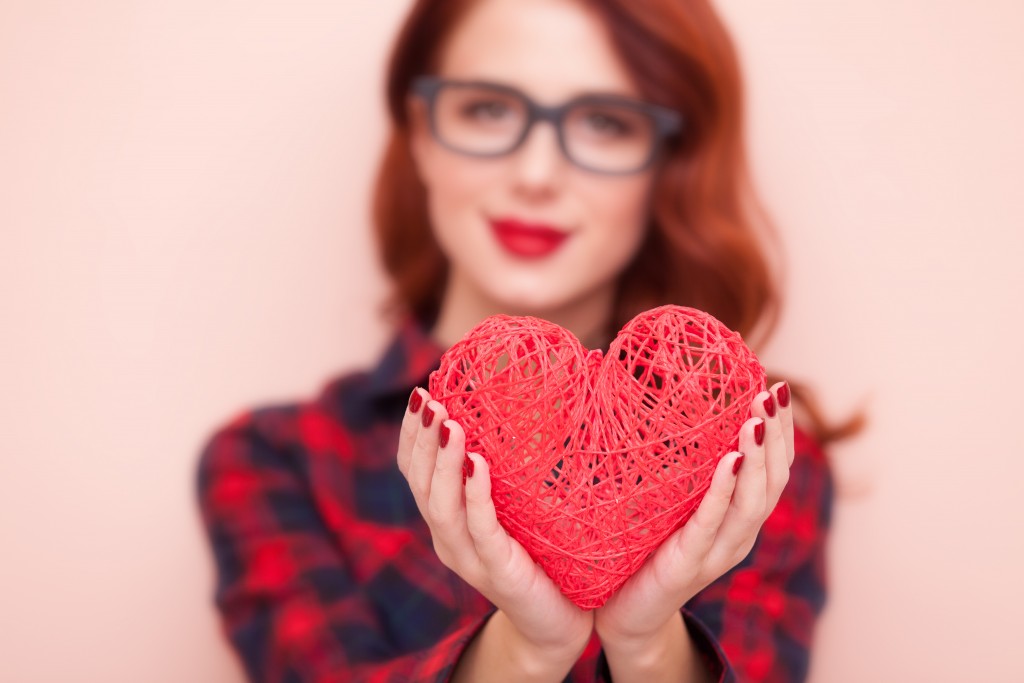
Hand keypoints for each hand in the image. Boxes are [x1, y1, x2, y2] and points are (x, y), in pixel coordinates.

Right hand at [397, 388, 593, 660]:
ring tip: (450, 424)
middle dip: (422, 439)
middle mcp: (448, 539)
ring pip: (442, 507)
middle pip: (420, 484)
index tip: (421, 394)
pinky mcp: (498, 572)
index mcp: (447, 521)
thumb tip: (517, 409)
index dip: (412, 435)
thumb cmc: (539, 557)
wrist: (558, 622)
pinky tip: (477, 465)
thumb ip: (503, 474)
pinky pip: (481, 530)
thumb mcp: (513, 509)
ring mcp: (469, 558)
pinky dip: (475, 495)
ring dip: (443, 462)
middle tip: (430, 399)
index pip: (415, 472)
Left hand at [594, 382, 794, 646]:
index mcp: (737, 521)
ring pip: (752, 503)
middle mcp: (738, 537)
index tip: (777, 388)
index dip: (780, 432)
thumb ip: (682, 471)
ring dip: (757, 457)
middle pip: (773, 482)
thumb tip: (668, 409)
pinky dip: (724, 490)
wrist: (624, 616)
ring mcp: (717, 554)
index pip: (773, 471)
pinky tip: (730, 461)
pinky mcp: (689, 566)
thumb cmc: (645, 554)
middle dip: (776, 435)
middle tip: (773, 392)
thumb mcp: (671, 506)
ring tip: (755, 419)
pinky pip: (711, 523)